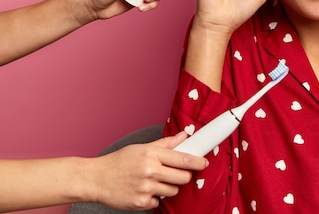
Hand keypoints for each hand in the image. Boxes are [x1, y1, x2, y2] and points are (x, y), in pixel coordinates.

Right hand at [89, 131, 207, 209]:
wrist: (95, 179)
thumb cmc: (119, 161)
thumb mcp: (142, 148)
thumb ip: (166, 144)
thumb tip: (184, 135)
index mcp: (152, 155)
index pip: (184, 159)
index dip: (198, 162)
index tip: (204, 163)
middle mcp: (150, 171)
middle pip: (183, 177)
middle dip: (183, 176)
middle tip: (175, 173)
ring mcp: (145, 189)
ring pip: (173, 191)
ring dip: (168, 187)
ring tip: (154, 181)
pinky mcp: (140, 203)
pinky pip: (158, 202)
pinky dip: (154, 198)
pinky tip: (143, 190)